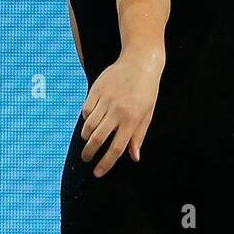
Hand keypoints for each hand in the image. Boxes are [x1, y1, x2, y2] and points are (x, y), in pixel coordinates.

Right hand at [78, 50, 162, 176]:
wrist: (140, 61)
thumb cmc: (147, 90)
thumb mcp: (147, 114)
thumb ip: (138, 136)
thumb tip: (134, 157)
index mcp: (132, 120)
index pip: (116, 148)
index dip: (105, 163)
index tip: (97, 172)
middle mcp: (117, 111)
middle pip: (98, 139)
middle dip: (89, 153)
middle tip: (86, 159)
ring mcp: (106, 100)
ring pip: (89, 125)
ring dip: (86, 137)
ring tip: (87, 141)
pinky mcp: (96, 90)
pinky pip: (86, 110)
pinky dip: (86, 118)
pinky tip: (90, 120)